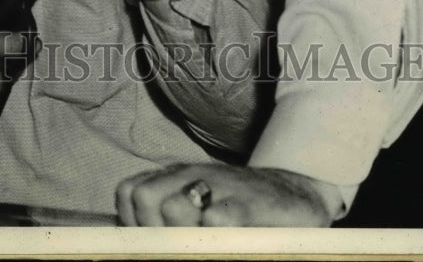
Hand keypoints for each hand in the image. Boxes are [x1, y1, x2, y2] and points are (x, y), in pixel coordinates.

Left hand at [116, 163, 338, 226]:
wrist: (293, 193)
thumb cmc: (237, 208)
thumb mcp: (198, 206)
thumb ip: (165, 220)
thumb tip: (131, 240)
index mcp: (175, 177)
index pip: (129, 192)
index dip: (132, 223)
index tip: (150, 243)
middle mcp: (192, 176)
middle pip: (145, 198)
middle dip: (152, 230)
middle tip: (177, 245)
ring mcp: (219, 186)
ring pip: (173, 206)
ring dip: (179, 234)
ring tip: (199, 245)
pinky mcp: (247, 203)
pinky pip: (217, 218)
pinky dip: (213, 235)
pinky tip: (224, 244)